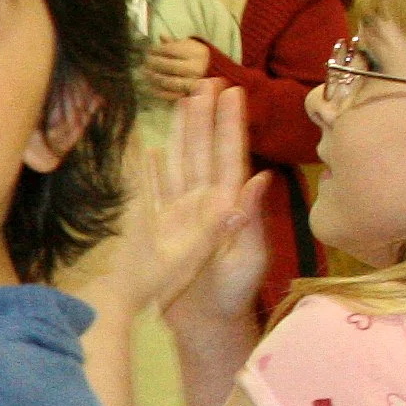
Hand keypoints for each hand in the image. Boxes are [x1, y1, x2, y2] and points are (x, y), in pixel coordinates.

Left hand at [142, 35, 214, 99]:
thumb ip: (175, 42)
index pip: (172, 50)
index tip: (149, 50)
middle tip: (146, 62)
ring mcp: (193, 83)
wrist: (217, 75)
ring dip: (155, 78)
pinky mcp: (190, 95)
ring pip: (170, 82)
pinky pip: (172, 95)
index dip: (157, 50)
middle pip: (169, 66)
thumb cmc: (198, 58)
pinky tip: (151, 87)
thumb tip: (161, 36)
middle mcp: (196, 68)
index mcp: (196, 53)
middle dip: (154, 63)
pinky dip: (159, 92)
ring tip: (146, 73)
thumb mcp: (190, 46)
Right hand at [155, 84, 273, 335]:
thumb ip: (250, 219)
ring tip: (179, 101)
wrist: (205, 326)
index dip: (229, 124)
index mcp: (225, 204)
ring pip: (179, 163)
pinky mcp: (161, 229)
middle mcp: (203, 202)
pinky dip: (150, 170)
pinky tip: (145, 150)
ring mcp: (181, 214)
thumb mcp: (247, 258)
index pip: (227, 156)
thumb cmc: (231, 295)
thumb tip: (260, 178)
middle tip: (204, 80)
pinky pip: (154, 191)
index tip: (231, 91)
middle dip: (203, 116)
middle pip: (201, 151)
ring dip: (179, 133)